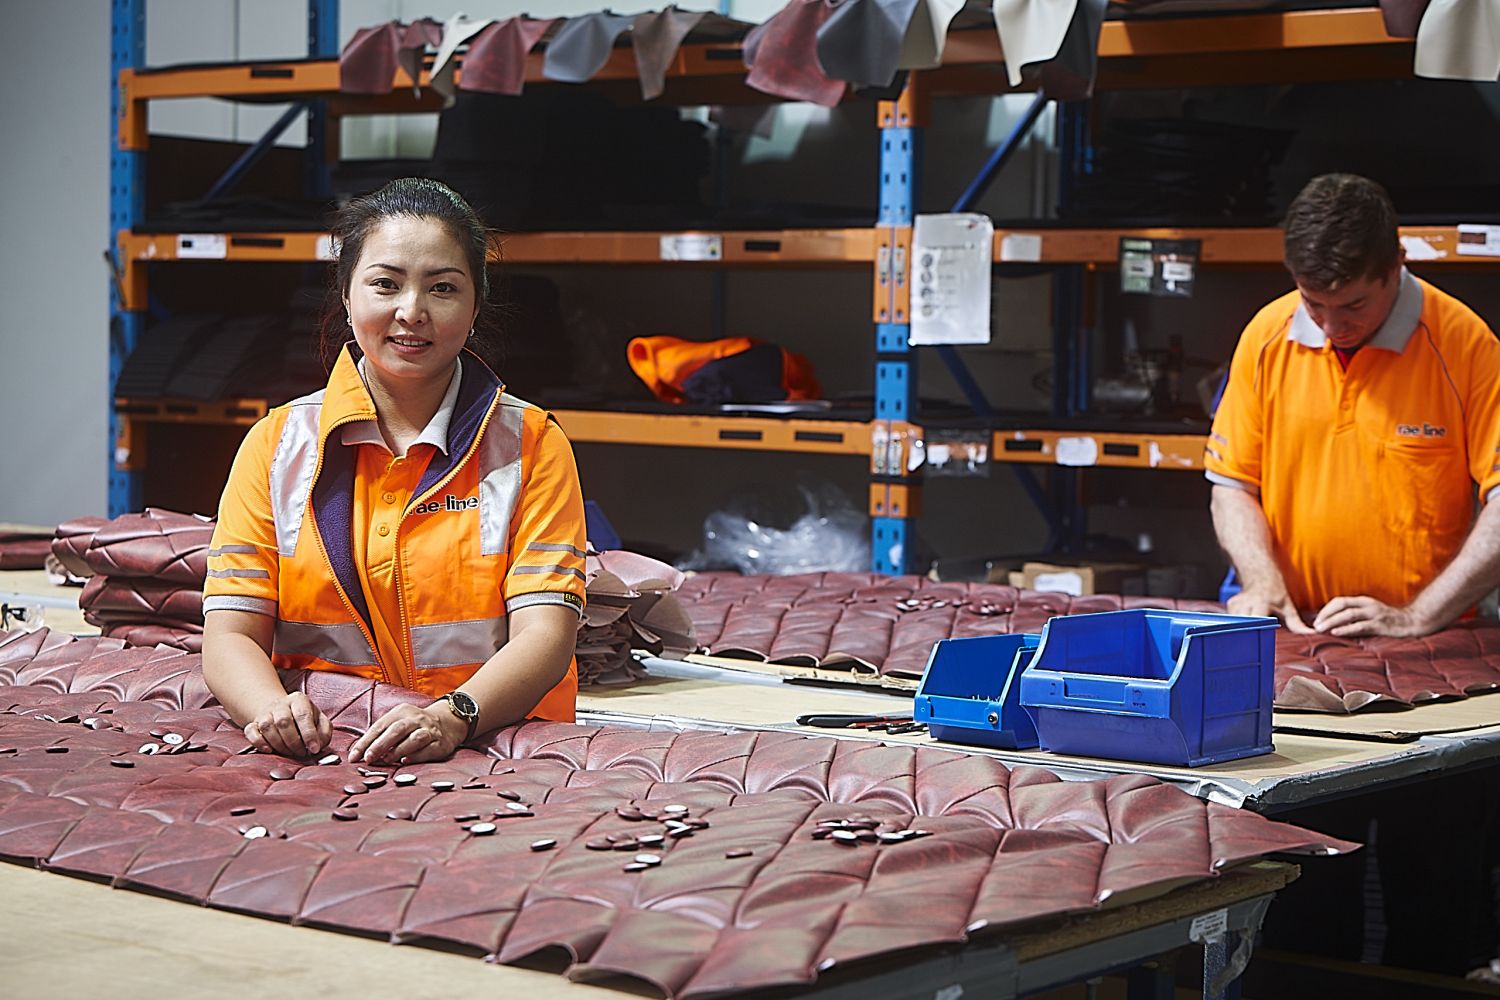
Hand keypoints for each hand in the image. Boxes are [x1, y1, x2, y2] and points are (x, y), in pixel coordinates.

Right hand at [244, 692, 331, 757]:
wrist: (283, 712)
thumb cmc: (305, 721)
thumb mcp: (320, 722)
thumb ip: (324, 732)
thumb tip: (318, 745)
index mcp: (299, 700)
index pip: (303, 715)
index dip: (309, 734)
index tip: (313, 749)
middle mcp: (281, 704)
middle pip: (283, 722)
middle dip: (293, 742)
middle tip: (300, 753)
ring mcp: (265, 713)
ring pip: (267, 727)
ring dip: (279, 745)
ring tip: (289, 753)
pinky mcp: (253, 723)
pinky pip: (250, 731)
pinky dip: (258, 742)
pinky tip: (268, 750)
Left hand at [348, 703, 465, 764]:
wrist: (449, 721)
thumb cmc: (415, 725)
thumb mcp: (398, 721)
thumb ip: (382, 735)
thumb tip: (360, 753)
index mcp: (401, 712)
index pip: (380, 726)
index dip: (365, 742)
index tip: (354, 756)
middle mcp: (416, 719)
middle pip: (397, 730)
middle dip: (381, 744)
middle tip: (368, 758)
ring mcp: (430, 730)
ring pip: (415, 738)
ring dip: (399, 750)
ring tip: (387, 760)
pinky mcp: (441, 743)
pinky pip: (428, 749)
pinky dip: (416, 756)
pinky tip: (406, 761)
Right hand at [1227, 588, 1313, 632]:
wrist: (1259, 574)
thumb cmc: (1274, 590)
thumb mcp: (1287, 605)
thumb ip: (1296, 622)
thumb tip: (1311, 633)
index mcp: (1261, 602)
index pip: (1257, 622)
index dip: (1259, 631)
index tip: (1262, 639)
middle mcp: (1247, 602)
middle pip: (1245, 625)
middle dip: (1250, 633)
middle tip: (1256, 640)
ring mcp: (1236, 603)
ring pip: (1238, 623)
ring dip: (1245, 628)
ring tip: (1252, 629)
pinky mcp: (1230, 604)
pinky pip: (1233, 620)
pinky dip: (1239, 623)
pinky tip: (1246, 621)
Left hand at [1312, 596, 1434, 637]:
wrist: (1413, 622)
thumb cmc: (1389, 620)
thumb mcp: (1370, 614)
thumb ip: (1355, 616)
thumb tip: (1335, 623)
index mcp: (1363, 601)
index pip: (1339, 601)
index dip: (1326, 609)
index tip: (1317, 618)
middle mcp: (1367, 605)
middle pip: (1341, 605)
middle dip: (1326, 614)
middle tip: (1315, 625)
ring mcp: (1374, 614)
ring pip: (1348, 615)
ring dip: (1332, 621)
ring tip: (1320, 629)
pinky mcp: (1380, 625)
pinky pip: (1360, 626)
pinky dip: (1346, 629)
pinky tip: (1336, 633)